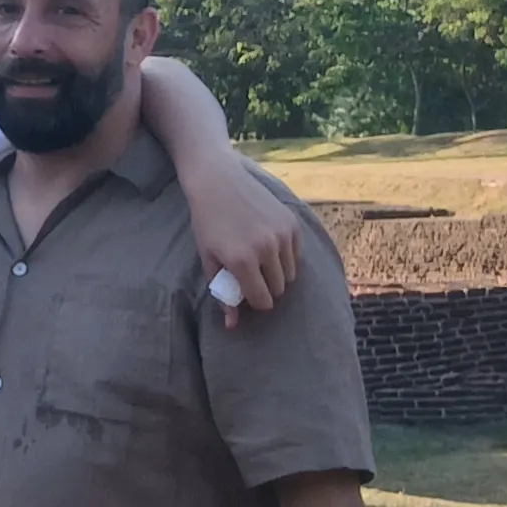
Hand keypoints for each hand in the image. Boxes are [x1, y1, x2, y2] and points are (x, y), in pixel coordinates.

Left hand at [184, 158, 299, 325]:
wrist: (218, 181)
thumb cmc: (208, 222)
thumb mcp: (209, 259)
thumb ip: (222, 293)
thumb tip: (232, 326)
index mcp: (242, 262)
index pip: (263, 300)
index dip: (256, 301)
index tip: (248, 293)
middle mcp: (266, 249)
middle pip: (279, 289)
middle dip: (266, 288)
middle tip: (252, 275)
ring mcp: (282, 235)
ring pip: (291, 274)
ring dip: (278, 274)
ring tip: (260, 260)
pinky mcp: (292, 222)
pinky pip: (297, 254)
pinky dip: (287, 257)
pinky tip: (270, 245)